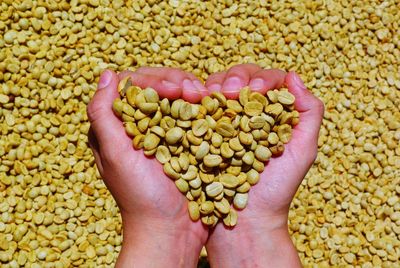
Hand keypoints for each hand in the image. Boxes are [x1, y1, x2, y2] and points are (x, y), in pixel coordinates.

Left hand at [87, 67, 208, 266]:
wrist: (172, 229)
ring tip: (206, 97)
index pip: (132, 85)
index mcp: (120, 126)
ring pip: (178, 97)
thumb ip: (103, 115)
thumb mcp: (115, 156)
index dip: (153, 80)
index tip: (173, 90)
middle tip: (195, 92)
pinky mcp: (186, 141)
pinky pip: (194, 115)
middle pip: (157, 86)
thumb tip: (107, 73)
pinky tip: (213, 106)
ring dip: (193, 91)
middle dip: (176, 82)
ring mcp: (166, 132)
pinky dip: (204, 107)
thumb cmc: (140, 197)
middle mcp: (142, 125)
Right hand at [205, 64, 323, 266]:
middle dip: (236, 77)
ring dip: (215, 85)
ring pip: (217, 89)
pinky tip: (198, 101)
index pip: (267, 81)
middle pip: (240, 79)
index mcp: (270, 114)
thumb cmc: (276, 189)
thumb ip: (309, 113)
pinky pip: (197, 109)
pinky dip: (197, 100)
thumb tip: (293, 76)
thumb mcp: (303, 151)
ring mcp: (221, 123)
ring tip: (214, 94)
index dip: (262, 77)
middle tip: (231, 90)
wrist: (245, 221)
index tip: (256, 89)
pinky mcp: (200, 133)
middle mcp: (245, 115)